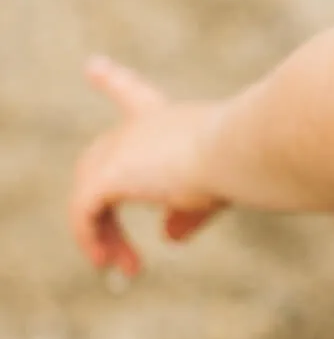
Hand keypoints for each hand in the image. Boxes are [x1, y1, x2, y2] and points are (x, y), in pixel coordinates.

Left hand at [71, 57, 224, 277]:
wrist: (244, 150)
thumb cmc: (244, 165)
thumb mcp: (216, 189)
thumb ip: (188, 211)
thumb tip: (170, 237)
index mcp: (170, 119)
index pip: (134, 95)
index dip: (114, 81)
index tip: (93, 68)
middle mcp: (139, 126)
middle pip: (102, 162)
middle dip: (102, 207)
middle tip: (114, 254)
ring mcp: (120, 148)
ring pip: (90, 192)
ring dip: (105, 234)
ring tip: (124, 269)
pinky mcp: (109, 175)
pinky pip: (83, 211)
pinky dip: (89, 238)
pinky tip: (105, 262)